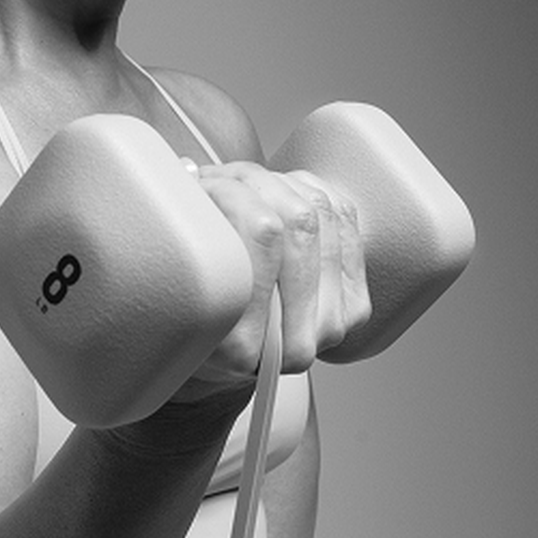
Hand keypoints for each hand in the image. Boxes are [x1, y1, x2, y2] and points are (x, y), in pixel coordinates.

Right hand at [175, 162, 370, 396]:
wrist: (235, 362)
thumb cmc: (201, 324)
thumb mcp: (181, 288)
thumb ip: (187, 240)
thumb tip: (189, 175)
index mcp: (244, 346)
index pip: (263, 233)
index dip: (231, 189)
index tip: (205, 182)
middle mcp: (297, 343)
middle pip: (299, 219)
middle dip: (256, 182)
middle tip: (225, 179)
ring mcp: (334, 325)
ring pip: (322, 211)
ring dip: (281, 184)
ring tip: (247, 187)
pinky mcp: (355, 305)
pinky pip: (343, 218)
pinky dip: (313, 193)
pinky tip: (284, 194)